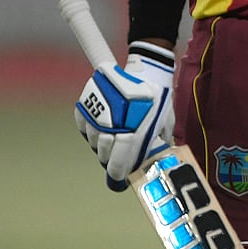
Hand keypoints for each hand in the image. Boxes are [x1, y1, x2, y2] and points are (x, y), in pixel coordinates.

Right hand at [74, 42, 175, 190]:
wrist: (146, 68)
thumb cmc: (157, 97)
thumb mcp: (164, 123)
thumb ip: (157, 144)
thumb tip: (154, 162)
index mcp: (133, 132)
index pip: (118, 163)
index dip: (117, 174)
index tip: (118, 180)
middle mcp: (112, 124)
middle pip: (104, 153)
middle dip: (111, 157)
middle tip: (118, 153)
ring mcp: (97, 113)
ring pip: (93, 140)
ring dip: (102, 142)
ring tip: (113, 134)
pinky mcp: (87, 101)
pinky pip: (83, 125)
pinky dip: (90, 128)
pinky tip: (102, 124)